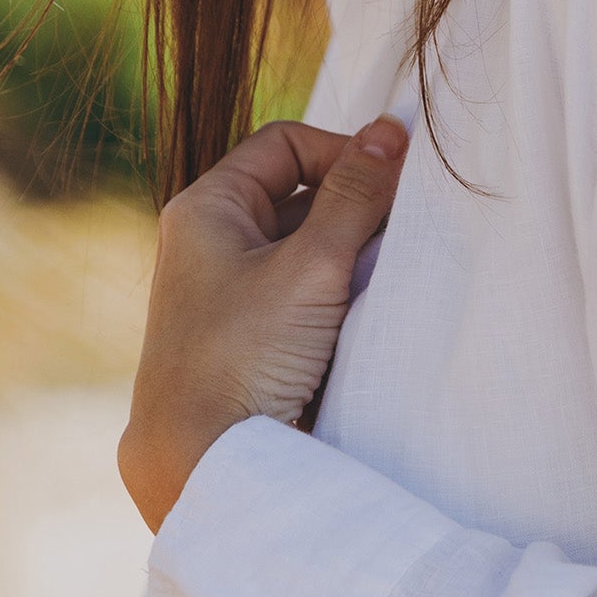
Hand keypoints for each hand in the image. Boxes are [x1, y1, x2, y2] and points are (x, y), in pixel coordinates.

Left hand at [117, 115, 407, 531]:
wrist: (198, 464)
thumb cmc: (242, 357)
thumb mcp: (311, 265)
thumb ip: (355, 195)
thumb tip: (389, 132)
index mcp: (206, 209)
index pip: (286, 144)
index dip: (342, 152)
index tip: (391, 181)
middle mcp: (208, 243)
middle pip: (298, 196)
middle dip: (353, 209)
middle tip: (398, 232)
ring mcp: (224, 293)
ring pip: (304, 248)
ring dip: (348, 256)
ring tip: (380, 277)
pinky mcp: (244, 338)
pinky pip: (300, 294)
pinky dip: (335, 295)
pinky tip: (362, 316)